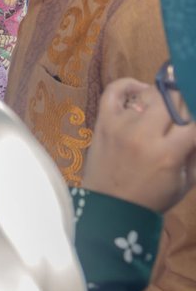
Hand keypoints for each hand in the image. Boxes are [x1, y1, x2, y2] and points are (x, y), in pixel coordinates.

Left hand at [83, 78, 195, 212]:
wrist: (110, 206)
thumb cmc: (153, 196)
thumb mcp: (186, 180)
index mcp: (169, 153)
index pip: (194, 120)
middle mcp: (144, 134)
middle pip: (173, 99)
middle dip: (185, 100)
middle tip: (185, 106)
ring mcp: (121, 125)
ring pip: (149, 95)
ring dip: (162, 98)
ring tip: (165, 107)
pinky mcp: (103, 121)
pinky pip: (113, 90)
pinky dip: (128, 84)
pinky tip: (141, 89)